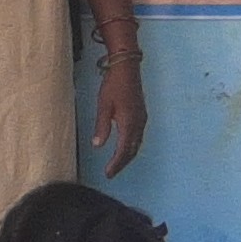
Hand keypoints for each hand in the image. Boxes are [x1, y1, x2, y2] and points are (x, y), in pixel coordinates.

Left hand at [90, 52, 147, 175]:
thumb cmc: (114, 84)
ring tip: (117, 163)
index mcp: (129, 123)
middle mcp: (139, 124)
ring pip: (137, 144)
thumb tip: (98, 145)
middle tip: (111, 173)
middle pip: (132, 150)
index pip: (123, 150)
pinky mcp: (142, 114)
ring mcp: (142, 119)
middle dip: (122, 163)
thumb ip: (102, 127)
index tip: (108, 174)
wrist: (127, 67)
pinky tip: (125, 147)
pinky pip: (138, 136)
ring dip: (127, 155)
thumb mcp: (103, 106)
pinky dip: (131, 146)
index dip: (116, 164)